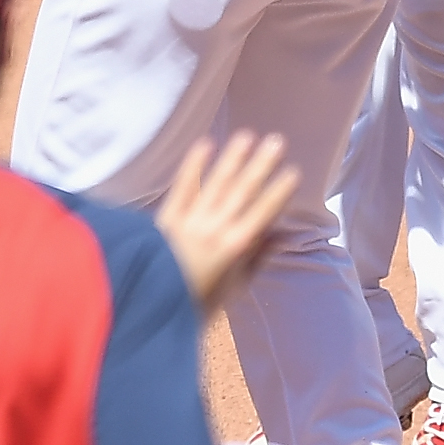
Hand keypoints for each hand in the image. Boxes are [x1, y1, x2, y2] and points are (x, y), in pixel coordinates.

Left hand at [155, 130, 298, 312]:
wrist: (151, 308)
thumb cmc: (195, 304)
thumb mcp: (233, 288)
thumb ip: (256, 259)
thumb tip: (279, 233)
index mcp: (234, 249)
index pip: (262, 213)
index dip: (278, 192)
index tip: (293, 172)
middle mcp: (215, 230)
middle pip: (242, 192)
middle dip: (260, 166)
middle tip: (277, 141)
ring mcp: (190, 221)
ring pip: (216, 184)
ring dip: (232, 159)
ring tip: (247, 136)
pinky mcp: (167, 218)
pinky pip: (183, 188)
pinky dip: (193, 166)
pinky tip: (205, 144)